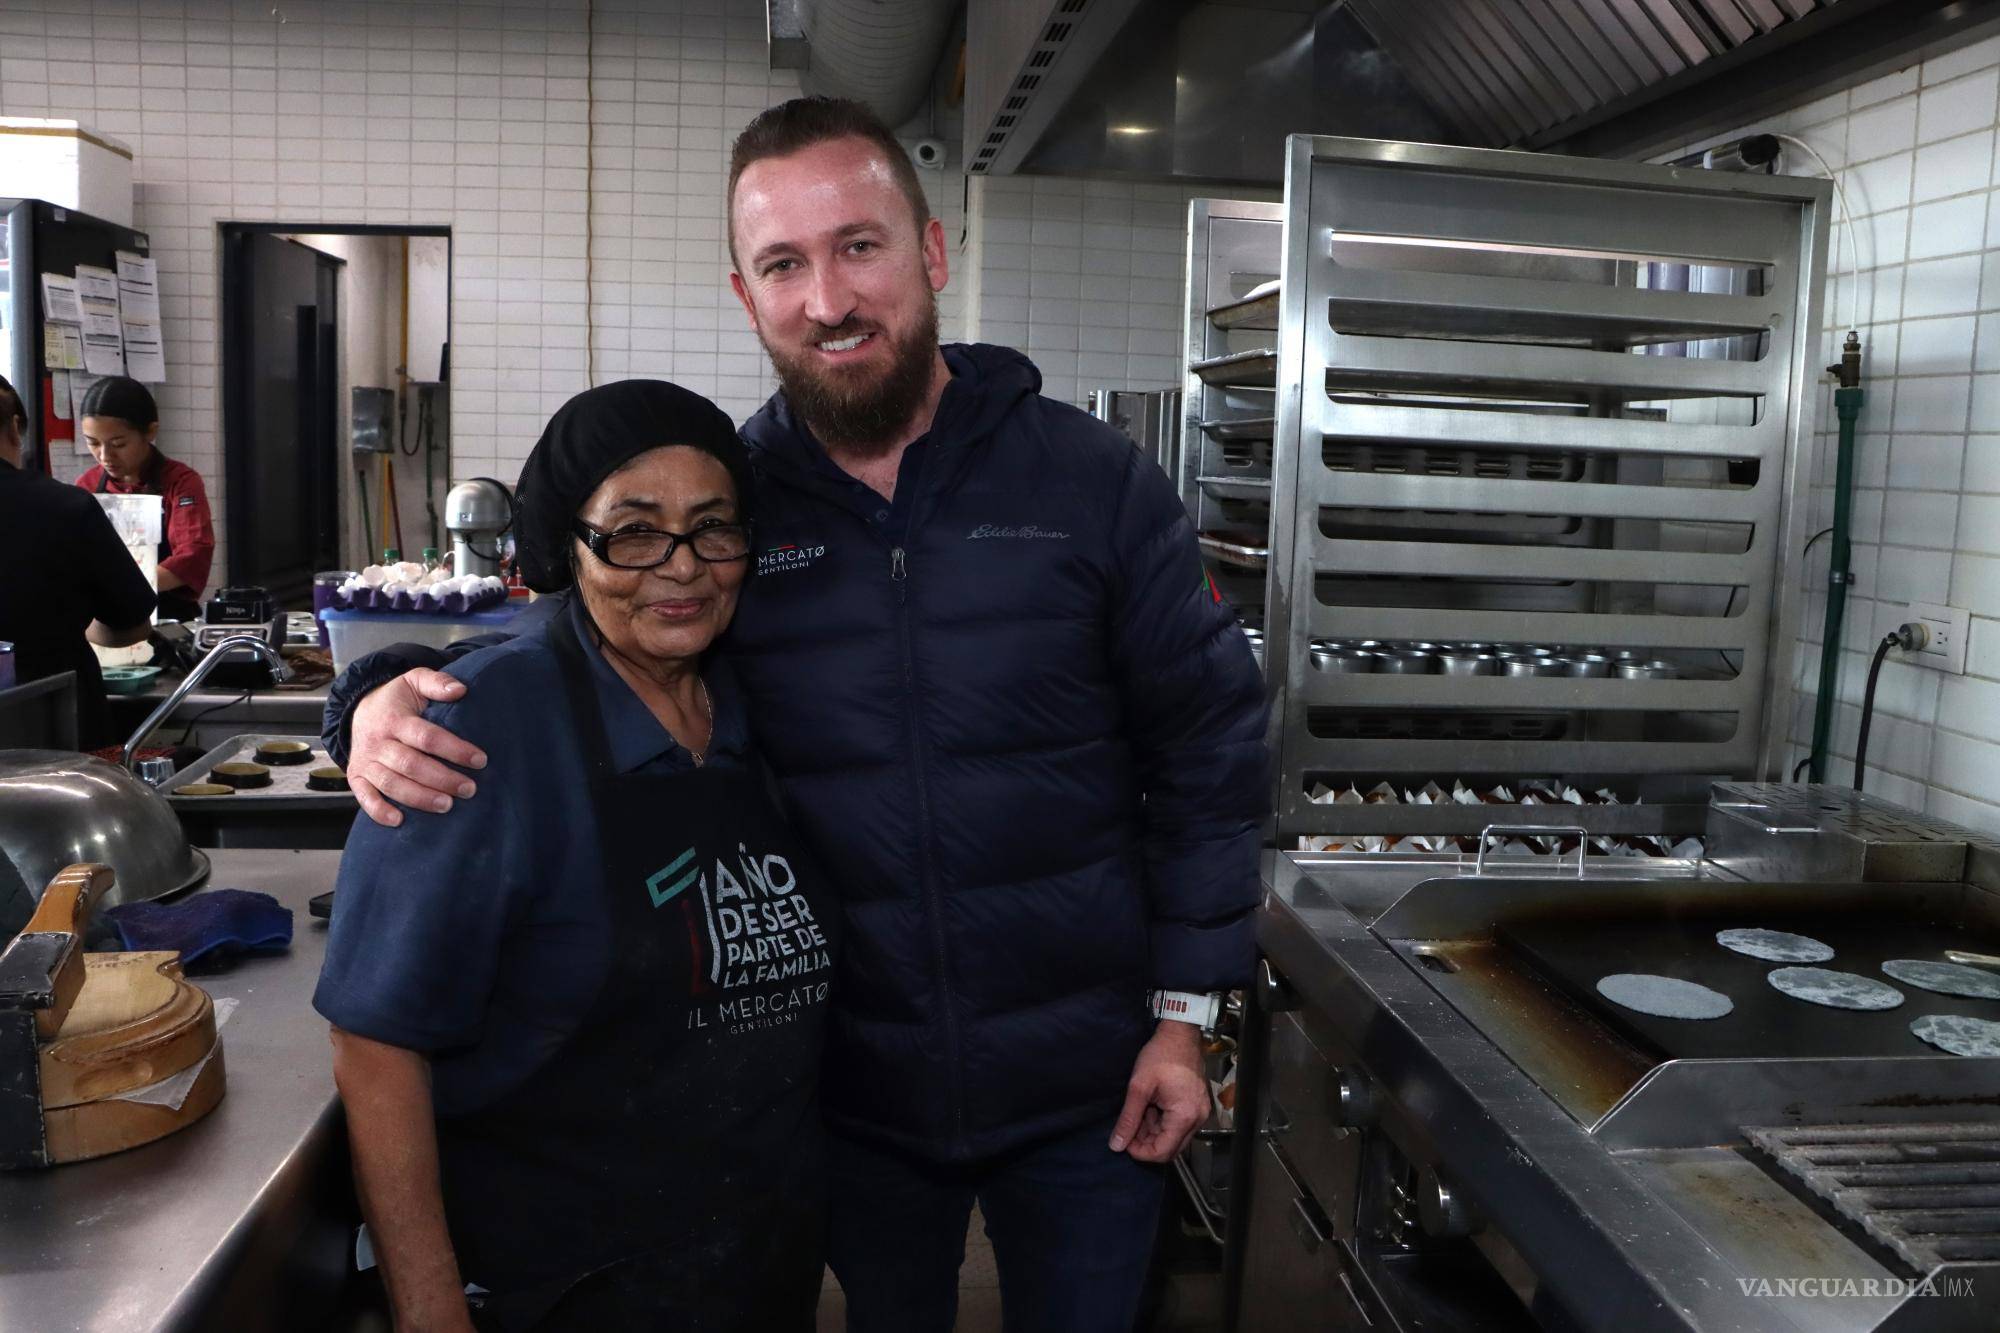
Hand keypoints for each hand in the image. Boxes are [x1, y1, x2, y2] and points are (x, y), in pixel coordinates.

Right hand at [349, 669, 487, 826]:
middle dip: (442, 779)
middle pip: (411, 764)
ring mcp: (366, 761)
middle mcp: (378, 742)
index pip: (427, 737)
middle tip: (469, 789)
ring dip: (419, 797)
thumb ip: (437, 682)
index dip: (454, 749)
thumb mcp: (414, 681)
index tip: (480, 760)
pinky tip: (399, 820)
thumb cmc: (396, 700)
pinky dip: (378, 811)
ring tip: (447, 806)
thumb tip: (460, 690)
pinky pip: (364, 796)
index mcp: (394, 719)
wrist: (358, 709)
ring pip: (391, 783)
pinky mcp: (357, 777)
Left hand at [1108, 1021, 1210, 1162]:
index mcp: (1184, 1116)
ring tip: (1138, 1113)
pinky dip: (1162, 1123)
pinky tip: (1150, 1108)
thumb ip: (1128, 1119)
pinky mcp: (1197, 1107)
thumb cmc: (1160, 1056)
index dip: (1140, 1152)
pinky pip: (1179, 1126)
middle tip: (1129, 1127)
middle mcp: (1197, 1120)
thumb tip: (1116, 1146)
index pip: (1162, 1152)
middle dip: (1146, 1143)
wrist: (1181, 1034)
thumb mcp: (1138, 1087)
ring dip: (1153, 1133)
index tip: (1124, 1140)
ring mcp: (1200, 1114)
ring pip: (1174, 1139)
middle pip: (1170, 1149)